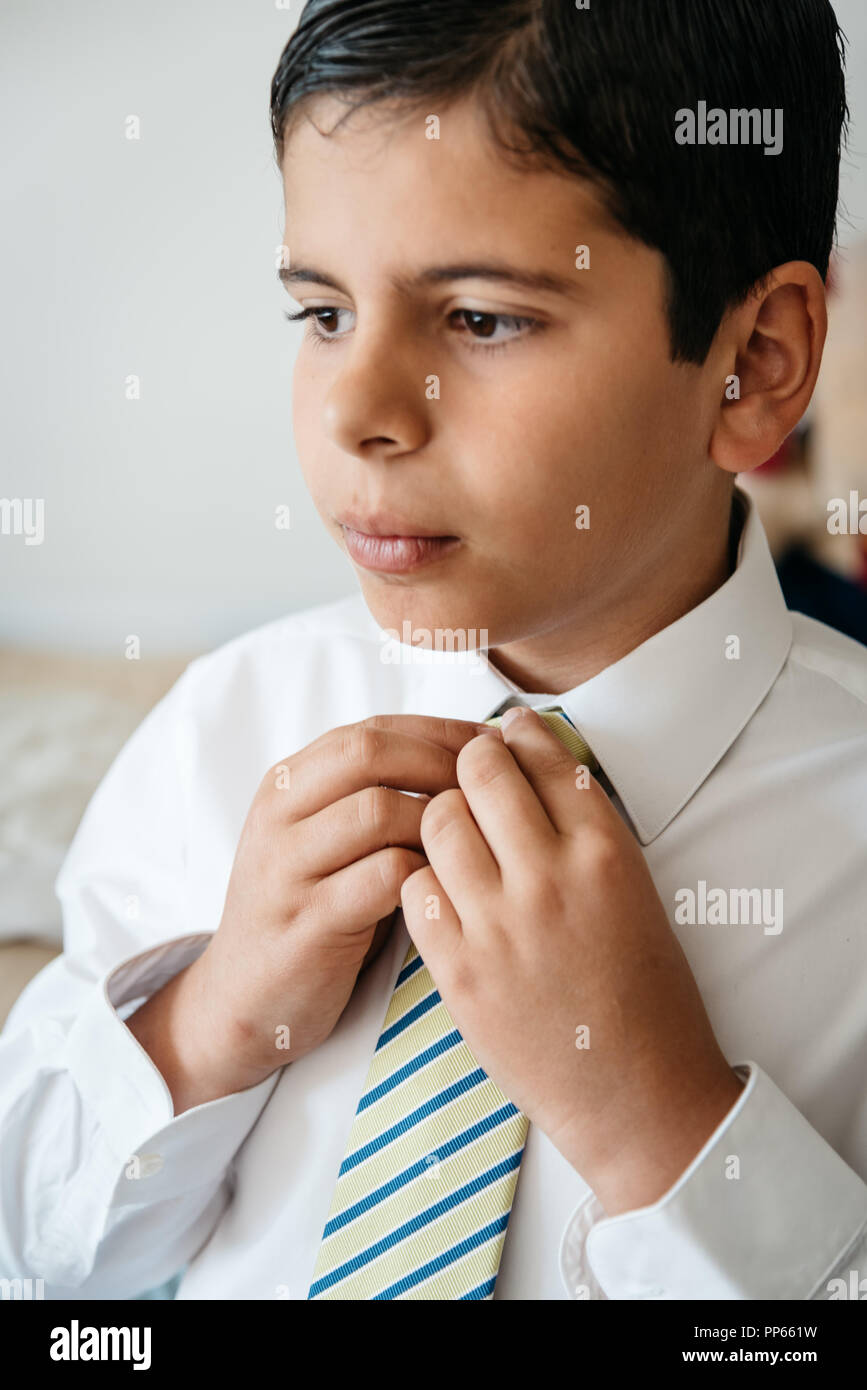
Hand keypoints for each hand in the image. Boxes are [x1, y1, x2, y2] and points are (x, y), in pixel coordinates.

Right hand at [126, 714, 488, 1112]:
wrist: (244, 998)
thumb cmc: (307, 910)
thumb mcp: (322, 838)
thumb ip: (370, 795)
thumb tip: (468, 757)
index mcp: (287, 784)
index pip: (371, 730)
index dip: (439, 731)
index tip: (492, 748)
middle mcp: (279, 816)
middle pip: (370, 754)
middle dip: (442, 762)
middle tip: (493, 788)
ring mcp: (287, 869)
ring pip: (377, 811)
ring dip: (439, 820)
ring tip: (477, 841)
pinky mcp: (307, 923)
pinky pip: (382, 879)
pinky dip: (426, 874)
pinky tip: (449, 887)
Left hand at [400, 708, 743, 1213]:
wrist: (636, 1093)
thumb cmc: (644, 993)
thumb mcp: (633, 893)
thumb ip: (585, 830)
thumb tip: (537, 764)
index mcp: (606, 853)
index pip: (543, 755)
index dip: (517, 735)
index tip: (505, 734)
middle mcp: (551, 878)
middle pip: (479, 771)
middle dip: (469, 763)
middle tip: (469, 776)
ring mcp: (500, 924)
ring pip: (438, 821)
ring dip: (441, 818)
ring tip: (454, 837)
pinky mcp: (459, 970)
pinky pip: (416, 889)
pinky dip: (424, 880)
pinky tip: (444, 893)